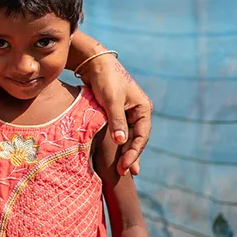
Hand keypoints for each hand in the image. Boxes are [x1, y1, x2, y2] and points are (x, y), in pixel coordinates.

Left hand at [83, 54, 151, 175]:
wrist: (94, 64)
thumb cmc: (105, 79)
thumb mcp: (112, 100)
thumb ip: (117, 121)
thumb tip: (121, 142)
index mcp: (143, 109)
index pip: (142, 137)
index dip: (133, 153)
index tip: (124, 166)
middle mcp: (138, 112)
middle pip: (136, 139)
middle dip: (131, 156)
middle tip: (123, 173)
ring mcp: (127, 112)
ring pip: (127, 137)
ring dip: (124, 152)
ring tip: (122, 171)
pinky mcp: (115, 112)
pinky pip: (118, 131)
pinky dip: (116, 144)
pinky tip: (113, 156)